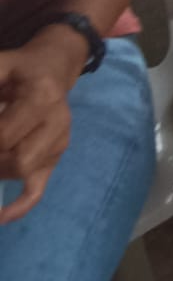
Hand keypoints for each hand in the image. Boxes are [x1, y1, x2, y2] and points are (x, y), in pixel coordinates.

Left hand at [0, 29, 84, 224]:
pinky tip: (1, 215)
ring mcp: (59, 141)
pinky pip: (38, 188)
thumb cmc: (21, 67)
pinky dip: (20, 205)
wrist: (56, 65)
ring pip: (21, 172)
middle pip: (14, 159)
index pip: (4, 135)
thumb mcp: (1, 66)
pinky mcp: (55, 155)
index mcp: (42, 97)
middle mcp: (58, 121)